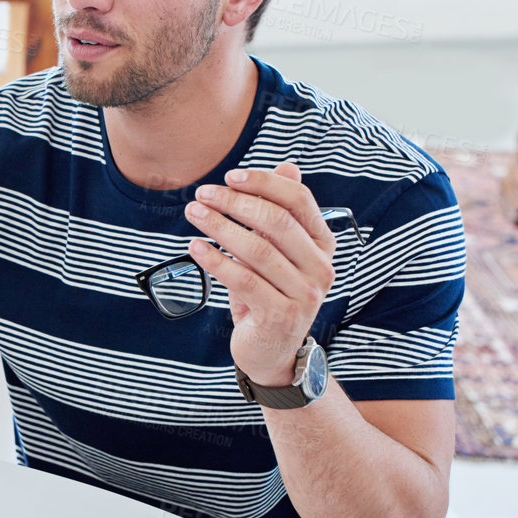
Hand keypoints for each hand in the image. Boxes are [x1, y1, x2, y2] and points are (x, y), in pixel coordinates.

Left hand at [184, 162, 336, 385]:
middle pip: (277, 222)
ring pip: (257, 250)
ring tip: (194, 214)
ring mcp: (305, 294)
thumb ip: (281, 213)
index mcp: (323, 245)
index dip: (264, 184)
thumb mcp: (276, 252)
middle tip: (203, 195)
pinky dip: (216, 261)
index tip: (230, 175)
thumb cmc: (268, 293)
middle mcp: (321, 268)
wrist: (271, 351)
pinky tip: (195, 248)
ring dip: (220, 227)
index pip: (299, 201)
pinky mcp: (281, 316)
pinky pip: (244, 280)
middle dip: (236, 203)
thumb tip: (288, 166)